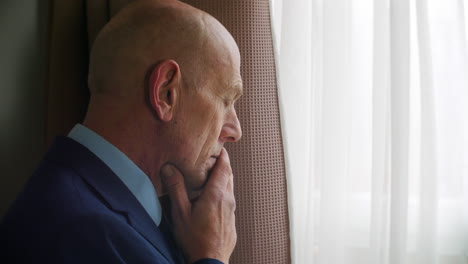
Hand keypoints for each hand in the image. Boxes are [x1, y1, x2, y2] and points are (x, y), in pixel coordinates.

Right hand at [160, 148, 236, 263]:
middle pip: (229, 174)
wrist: (211, 261)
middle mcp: (228, 199)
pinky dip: (223, 191)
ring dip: (223, 177)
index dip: (222, 155)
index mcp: (216, 194)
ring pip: (230, 187)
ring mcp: (232, 210)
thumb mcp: (180, 213)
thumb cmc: (194, 238)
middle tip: (212, 156)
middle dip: (222, 163)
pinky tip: (213, 197)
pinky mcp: (232, 219)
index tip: (218, 146)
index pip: (224, 167)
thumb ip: (176, 189)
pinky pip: (229, 199)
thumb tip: (169, 168)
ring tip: (211, 173)